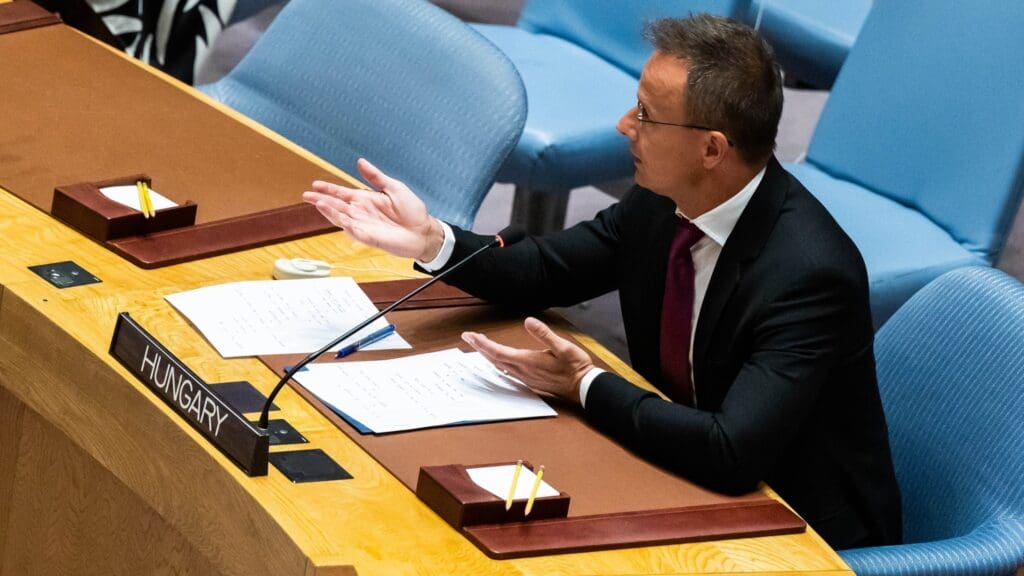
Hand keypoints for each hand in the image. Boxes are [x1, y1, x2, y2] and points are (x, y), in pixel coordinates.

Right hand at [302, 158, 443, 260]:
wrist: (423, 231)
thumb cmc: (412, 211)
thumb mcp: (394, 187)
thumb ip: (375, 177)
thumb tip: (360, 162)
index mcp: (366, 200)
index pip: (343, 193)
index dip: (329, 189)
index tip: (315, 184)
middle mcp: (362, 212)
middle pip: (337, 205)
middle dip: (321, 200)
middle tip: (307, 195)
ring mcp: (363, 225)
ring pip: (340, 217)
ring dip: (328, 210)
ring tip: (316, 202)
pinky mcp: (368, 236)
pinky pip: (350, 228)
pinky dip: (340, 221)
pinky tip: (332, 214)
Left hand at [461, 317, 594, 404]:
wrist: (581, 387)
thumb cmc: (574, 367)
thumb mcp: (563, 346)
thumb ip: (544, 334)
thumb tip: (529, 321)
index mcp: (528, 361)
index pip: (498, 351)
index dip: (482, 344)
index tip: (470, 336)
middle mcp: (523, 371)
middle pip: (495, 359)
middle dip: (480, 347)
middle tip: (468, 337)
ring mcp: (526, 377)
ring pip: (500, 365)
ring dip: (488, 355)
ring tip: (480, 345)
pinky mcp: (530, 380)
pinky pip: (507, 371)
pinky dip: (498, 362)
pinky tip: (498, 360)